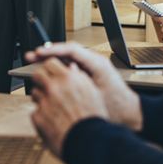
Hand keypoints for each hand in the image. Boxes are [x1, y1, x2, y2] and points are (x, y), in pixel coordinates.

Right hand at [26, 42, 141, 130]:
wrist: (131, 114)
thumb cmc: (118, 108)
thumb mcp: (97, 96)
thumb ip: (80, 85)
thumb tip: (61, 76)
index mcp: (97, 62)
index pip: (72, 49)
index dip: (53, 49)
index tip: (39, 52)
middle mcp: (93, 61)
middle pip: (67, 51)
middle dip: (48, 53)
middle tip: (30, 57)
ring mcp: (91, 66)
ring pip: (67, 58)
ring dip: (51, 60)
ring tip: (34, 64)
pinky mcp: (88, 74)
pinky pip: (70, 66)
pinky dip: (58, 68)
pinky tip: (47, 75)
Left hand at [31, 58, 108, 156]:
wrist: (88, 141)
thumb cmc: (92, 117)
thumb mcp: (92, 91)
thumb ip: (79, 76)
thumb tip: (72, 68)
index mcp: (68, 77)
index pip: (50, 62)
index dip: (50, 67)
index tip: (51, 70)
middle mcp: (54, 87)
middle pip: (38, 74)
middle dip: (41, 78)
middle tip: (46, 84)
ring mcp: (44, 102)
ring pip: (34, 92)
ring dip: (41, 96)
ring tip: (51, 105)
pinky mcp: (38, 117)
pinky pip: (35, 111)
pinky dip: (41, 115)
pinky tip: (51, 119)